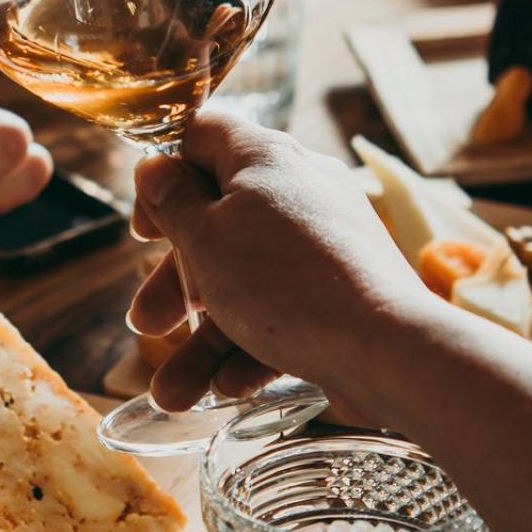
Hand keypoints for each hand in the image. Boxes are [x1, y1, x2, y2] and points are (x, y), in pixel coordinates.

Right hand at [125, 112, 426, 416]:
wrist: (385, 349)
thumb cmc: (284, 283)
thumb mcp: (206, 238)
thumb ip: (173, 202)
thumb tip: (154, 168)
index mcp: (265, 159)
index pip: (203, 137)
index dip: (165, 175)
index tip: (146, 227)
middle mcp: (299, 192)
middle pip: (218, 225)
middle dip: (175, 285)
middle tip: (147, 322)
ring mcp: (325, 244)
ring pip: (247, 283)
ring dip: (204, 342)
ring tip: (174, 394)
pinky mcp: (344, 294)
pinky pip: (285, 312)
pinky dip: (253, 348)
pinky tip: (230, 388)